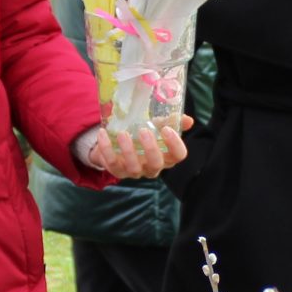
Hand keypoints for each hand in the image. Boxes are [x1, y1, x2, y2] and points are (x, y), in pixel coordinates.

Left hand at [75, 116, 190, 180]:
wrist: (118, 142)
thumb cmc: (143, 134)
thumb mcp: (157, 126)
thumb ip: (170, 121)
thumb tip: (188, 120)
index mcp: (166, 156)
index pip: (178, 156)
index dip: (175, 145)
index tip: (167, 130)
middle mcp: (152, 167)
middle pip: (156, 164)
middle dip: (150, 149)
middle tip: (143, 131)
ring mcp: (135, 171)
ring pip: (134, 168)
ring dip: (128, 151)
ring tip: (122, 134)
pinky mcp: (117, 171)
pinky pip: (111, 165)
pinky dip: (106, 150)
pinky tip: (103, 135)